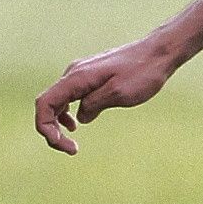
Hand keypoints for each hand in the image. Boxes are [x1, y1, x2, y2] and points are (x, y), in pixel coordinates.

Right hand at [33, 30, 183, 154]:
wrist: (157, 54)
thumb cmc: (142, 72)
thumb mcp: (118, 93)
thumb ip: (94, 105)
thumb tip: (79, 118)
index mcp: (77, 77)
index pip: (45, 103)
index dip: (45, 126)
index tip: (62, 144)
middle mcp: (74, 74)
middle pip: (48, 104)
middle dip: (51, 130)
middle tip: (71, 150)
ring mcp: (81, 75)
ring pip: (57, 101)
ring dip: (58, 124)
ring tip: (72, 143)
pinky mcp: (89, 78)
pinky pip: (69, 97)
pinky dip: (67, 113)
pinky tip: (76, 124)